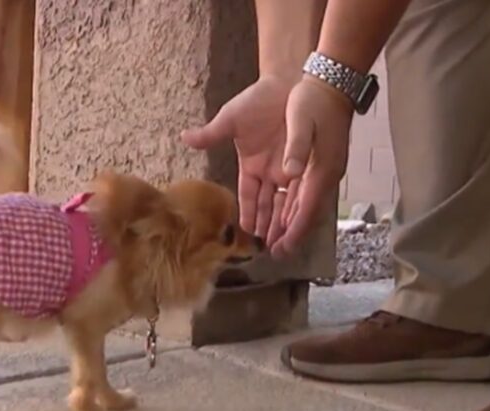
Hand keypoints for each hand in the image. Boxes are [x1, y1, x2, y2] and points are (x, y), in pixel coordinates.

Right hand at [181, 76, 294, 245]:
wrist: (286, 82)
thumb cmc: (257, 100)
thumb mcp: (231, 118)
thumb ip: (211, 134)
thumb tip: (184, 138)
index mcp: (250, 165)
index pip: (248, 196)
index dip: (247, 214)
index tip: (247, 232)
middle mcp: (269, 172)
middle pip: (269, 206)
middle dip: (269, 227)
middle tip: (269, 249)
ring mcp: (288, 169)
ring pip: (287, 202)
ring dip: (285, 223)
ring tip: (285, 244)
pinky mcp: (305, 163)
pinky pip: (305, 189)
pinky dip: (303, 206)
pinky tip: (302, 223)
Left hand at [272, 75, 352, 254]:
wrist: (328, 81)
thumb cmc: (313, 100)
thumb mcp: (301, 120)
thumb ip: (295, 147)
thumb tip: (288, 173)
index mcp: (320, 168)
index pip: (307, 207)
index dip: (294, 229)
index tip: (284, 247)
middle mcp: (322, 174)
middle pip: (305, 211)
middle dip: (290, 232)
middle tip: (276, 253)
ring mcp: (319, 169)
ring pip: (301, 203)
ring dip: (287, 221)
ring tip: (274, 240)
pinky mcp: (313, 162)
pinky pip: (299, 191)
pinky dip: (289, 205)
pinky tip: (279, 214)